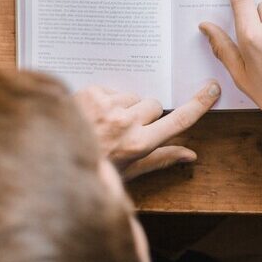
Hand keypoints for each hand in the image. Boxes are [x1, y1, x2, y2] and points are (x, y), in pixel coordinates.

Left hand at [74, 81, 220, 180]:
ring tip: (105, 124)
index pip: (178, 121)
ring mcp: (109, 106)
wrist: (49, 161)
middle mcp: (126, 123)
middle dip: (147, 115)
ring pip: (133, 96)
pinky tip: (93, 116)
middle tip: (127, 130)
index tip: (212, 89)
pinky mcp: (93, 93)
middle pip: (155, 105)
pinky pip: (113, 90)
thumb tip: (191, 155)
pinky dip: (107, 100)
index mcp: (139, 145)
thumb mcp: (129, 173)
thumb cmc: (94, 170)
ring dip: (125, 106)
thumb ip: (162, 159)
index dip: (198, 104)